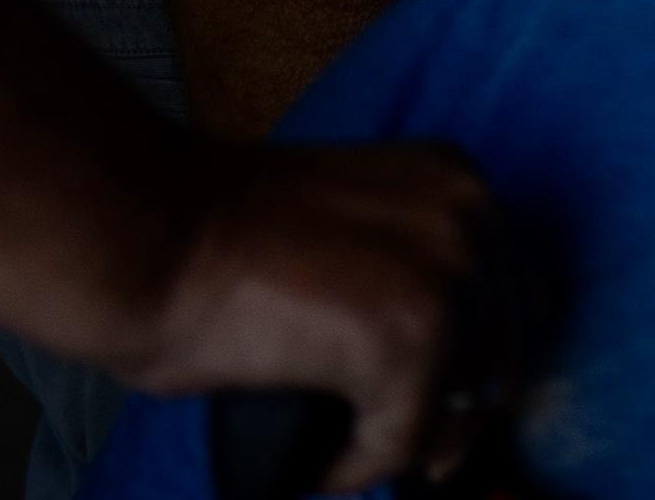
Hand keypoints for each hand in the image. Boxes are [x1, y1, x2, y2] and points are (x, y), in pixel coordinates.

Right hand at [99, 138, 503, 491]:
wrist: (146, 233)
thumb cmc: (214, 233)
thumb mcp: (349, 221)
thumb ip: (400, 266)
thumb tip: (439, 366)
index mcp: (457, 182)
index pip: (508, 293)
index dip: (475, 361)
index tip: (443, 405)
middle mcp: (468, 221)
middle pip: (501, 354)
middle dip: (453, 410)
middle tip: (403, 447)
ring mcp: (445, 282)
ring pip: (456, 408)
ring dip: (404, 443)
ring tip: (347, 455)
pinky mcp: (407, 346)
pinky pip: (401, 443)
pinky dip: (358, 470)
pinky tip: (319, 471)